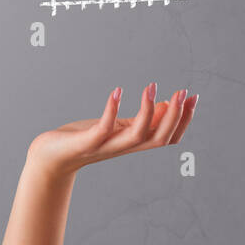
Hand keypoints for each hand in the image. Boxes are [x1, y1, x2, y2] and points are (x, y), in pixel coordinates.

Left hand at [28, 83, 197, 176]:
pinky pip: (103, 129)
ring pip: (137, 136)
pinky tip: (117, 91)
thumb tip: (165, 106)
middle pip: (159, 138)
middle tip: (183, 91)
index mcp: (133, 142)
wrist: (50, 158)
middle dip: (175, 117)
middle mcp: (123, 147)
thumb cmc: (83, 140)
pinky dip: (111, 110)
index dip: (184, 120)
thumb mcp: (116, 128)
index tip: (194, 97)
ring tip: (152, 86)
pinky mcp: (86, 143)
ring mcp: (106, 146)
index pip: (168, 136)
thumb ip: (139, 121)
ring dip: (148, 112)